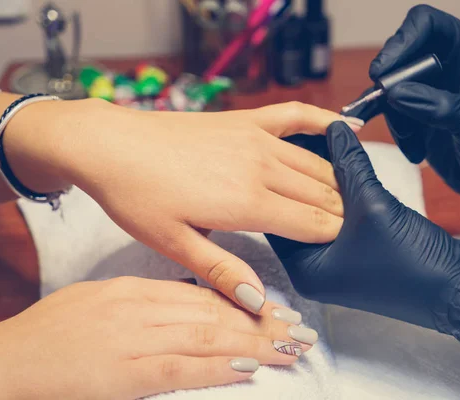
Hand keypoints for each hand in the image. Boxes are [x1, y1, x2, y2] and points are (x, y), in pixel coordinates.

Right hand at [0, 278, 317, 399]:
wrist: (7, 360)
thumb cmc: (50, 333)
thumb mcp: (100, 301)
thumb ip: (144, 302)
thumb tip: (186, 304)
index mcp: (134, 290)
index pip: (202, 295)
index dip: (244, 304)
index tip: (275, 311)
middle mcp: (140, 308)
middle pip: (213, 313)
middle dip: (261, 323)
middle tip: (298, 329)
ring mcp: (133, 338)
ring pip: (206, 336)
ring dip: (253, 343)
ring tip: (289, 348)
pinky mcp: (123, 373)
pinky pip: (180, 368)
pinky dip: (218, 368)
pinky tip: (248, 369)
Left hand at [5, 99, 362, 312]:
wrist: (109, 145)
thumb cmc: (137, 197)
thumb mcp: (174, 244)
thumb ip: (222, 270)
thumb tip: (258, 301)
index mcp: (246, 203)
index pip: (313, 221)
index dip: (334, 236)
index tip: (344, 247)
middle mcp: (260, 167)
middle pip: (321, 192)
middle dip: (341, 213)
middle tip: (349, 229)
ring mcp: (255, 138)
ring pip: (315, 161)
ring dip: (337, 181)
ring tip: (349, 197)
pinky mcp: (244, 119)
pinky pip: (294, 115)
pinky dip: (323, 121)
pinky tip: (345, 127)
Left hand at [267, 122, 459, 363]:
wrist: (458, 291)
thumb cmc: (412, 262)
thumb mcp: (373, 205)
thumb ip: (349, 165)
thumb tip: (334, 130)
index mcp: (304, 269)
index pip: (276, 215)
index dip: (281, 177)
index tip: (286, 142)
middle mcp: (313, 270)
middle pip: (295, 214)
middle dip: (301, 178)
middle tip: (305, 138)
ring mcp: (335, 266)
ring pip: (317, 216)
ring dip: (323, 187)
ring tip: (323, 147)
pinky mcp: (354, 258)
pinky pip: (337, 222)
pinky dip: (340, 199)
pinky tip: (344, 171)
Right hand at [343, 5, 459, 236]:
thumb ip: (435, 106)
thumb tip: (393, 94)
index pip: (425, 24)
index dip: (401, 42)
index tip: (383, 72)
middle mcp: (445, 60)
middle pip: (400, 54)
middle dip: (391, 84)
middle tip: (389, 107)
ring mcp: (428, 85)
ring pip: (390, 86)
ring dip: (394, 116)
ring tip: (413, 143)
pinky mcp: (415, 108)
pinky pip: (389, 109)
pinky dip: (393, 129)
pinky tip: (411, 148)